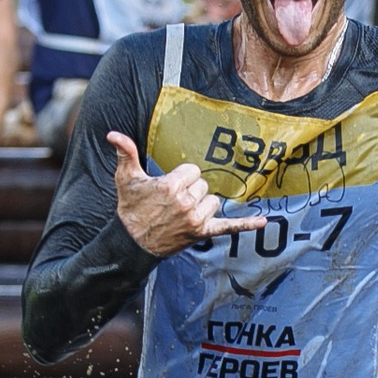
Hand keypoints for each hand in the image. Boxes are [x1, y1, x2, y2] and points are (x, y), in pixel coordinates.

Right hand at [104, 130, 264, 257]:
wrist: (131, 243)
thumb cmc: (130, 209)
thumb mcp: (125, 179)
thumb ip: (125, 153)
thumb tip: (113, 134)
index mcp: (171, 186)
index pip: (192, 171)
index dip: (181, 177)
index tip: (168, 187)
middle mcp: (186, 203)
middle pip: (203, 185)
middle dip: (190, 191)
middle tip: (172, 202)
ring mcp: (196, 220)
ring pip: (213, 201)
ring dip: (201, 204)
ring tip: (182, 212)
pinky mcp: (202, 233)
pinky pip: (229, 227)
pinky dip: (246, 224)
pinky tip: (264, 221)